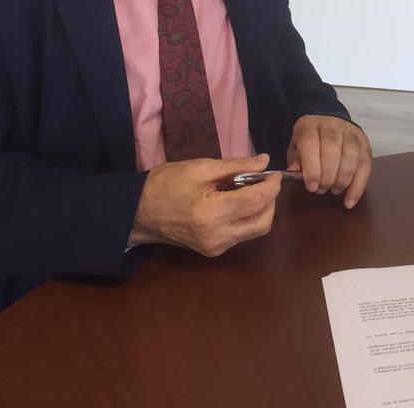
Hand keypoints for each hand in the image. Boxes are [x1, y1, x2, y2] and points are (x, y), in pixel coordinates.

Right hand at [130, 153, 281, 255]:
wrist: (139, 212)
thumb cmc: (166, 184)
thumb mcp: (201, 167)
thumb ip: (236, 166)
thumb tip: (264, 161)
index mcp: (213, 214)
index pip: (257, 201)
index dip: (272, 185)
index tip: (274, 172)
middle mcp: (218, 237)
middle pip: (263, 222)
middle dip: (270, 200)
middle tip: (264, 180)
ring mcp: (216, 248)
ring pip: (255, 231)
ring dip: (261, 209)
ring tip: (249, 189)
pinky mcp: (213, 251)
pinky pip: (241, 235)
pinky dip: (247, 217)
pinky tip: (237, 201)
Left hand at [286, 115, 372, 208]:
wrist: (329, 126)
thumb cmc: (309, 143)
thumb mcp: (295, 149)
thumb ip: (295, 161)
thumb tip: (296, 173)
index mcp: (310, 125)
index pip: (311, 144)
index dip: (312, 168)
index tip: (311, 187)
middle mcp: (332, 126)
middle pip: (332, 151)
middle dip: (327, 176)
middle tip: (321, 189)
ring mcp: (351, 133)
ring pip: (351, 157)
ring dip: (343, 180)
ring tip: (334, 190)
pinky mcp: (365, 144)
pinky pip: (365, 165)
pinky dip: (358, 186)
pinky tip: (350, 199)